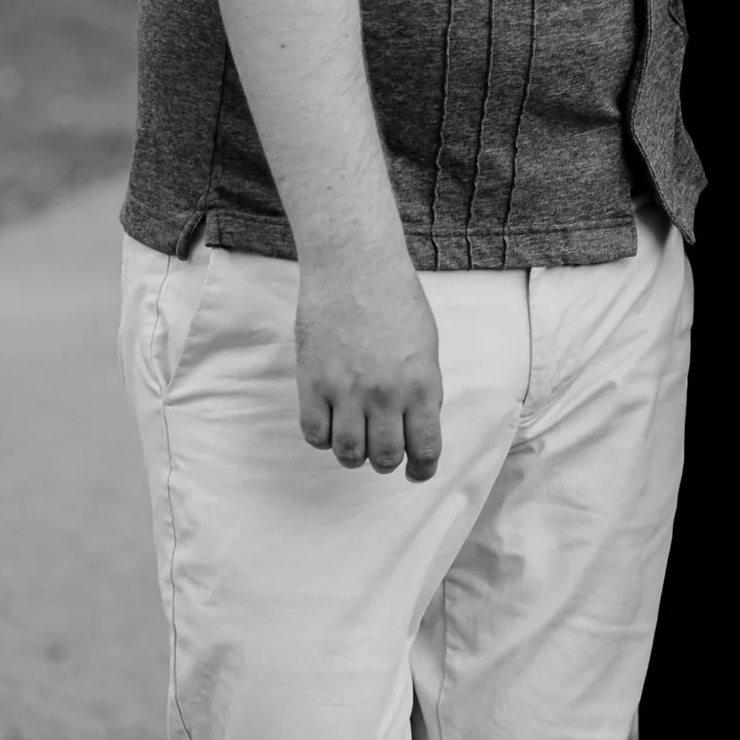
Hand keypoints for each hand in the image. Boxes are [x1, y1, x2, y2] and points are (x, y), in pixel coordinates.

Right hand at [295, 247, 444, 481]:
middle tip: (383, 451)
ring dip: (354, 454)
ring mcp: (346, 391)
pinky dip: (323, 438)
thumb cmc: (396, 299)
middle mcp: (385, 395)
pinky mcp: (313, 384)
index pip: (425, 449)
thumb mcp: (426, 346)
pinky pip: (315, 434)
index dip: (421, 469)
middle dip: (386, 461)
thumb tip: (414, 426)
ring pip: (348, 453)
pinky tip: (330, 423)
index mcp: (420, 385)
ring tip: (355, 438)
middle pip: (384, 458)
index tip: (416, 472)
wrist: (354, 266)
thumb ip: (422, 389)